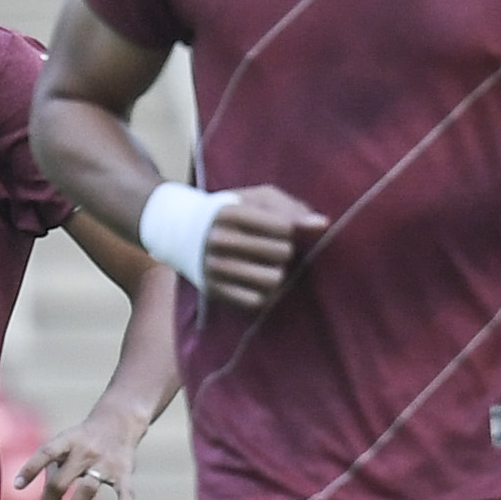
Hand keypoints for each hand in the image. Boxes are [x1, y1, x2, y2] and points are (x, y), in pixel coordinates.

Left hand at [15, 400, 147, 499]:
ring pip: (87, 490)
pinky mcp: (124, 472)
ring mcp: (106, 462)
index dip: (30, 469)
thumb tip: (44, 499)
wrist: (119, 421)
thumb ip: (51, 467)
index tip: (17, 486)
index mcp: (68, 440)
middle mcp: (85, 451)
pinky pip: (125, 493)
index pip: (46, 453)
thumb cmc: (83, 438)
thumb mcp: (64, 443)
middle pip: (62, 481)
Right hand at [198, 185, 326, 314]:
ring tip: (269, 266)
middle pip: (282, 253)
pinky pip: (256, 301)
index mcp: (230, 212)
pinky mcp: (213, 290)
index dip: (290, 229)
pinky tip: (257, 282)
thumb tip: (322, 225)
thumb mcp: (256, 198)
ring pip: (273, 280)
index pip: (284, 227)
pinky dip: (264, 293)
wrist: (178, 230)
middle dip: (285, 251)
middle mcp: (219, 239)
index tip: (280, 229)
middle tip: (273, 249)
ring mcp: (214, 267)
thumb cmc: (231, 211)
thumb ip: (291, 208)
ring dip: (278, 274)